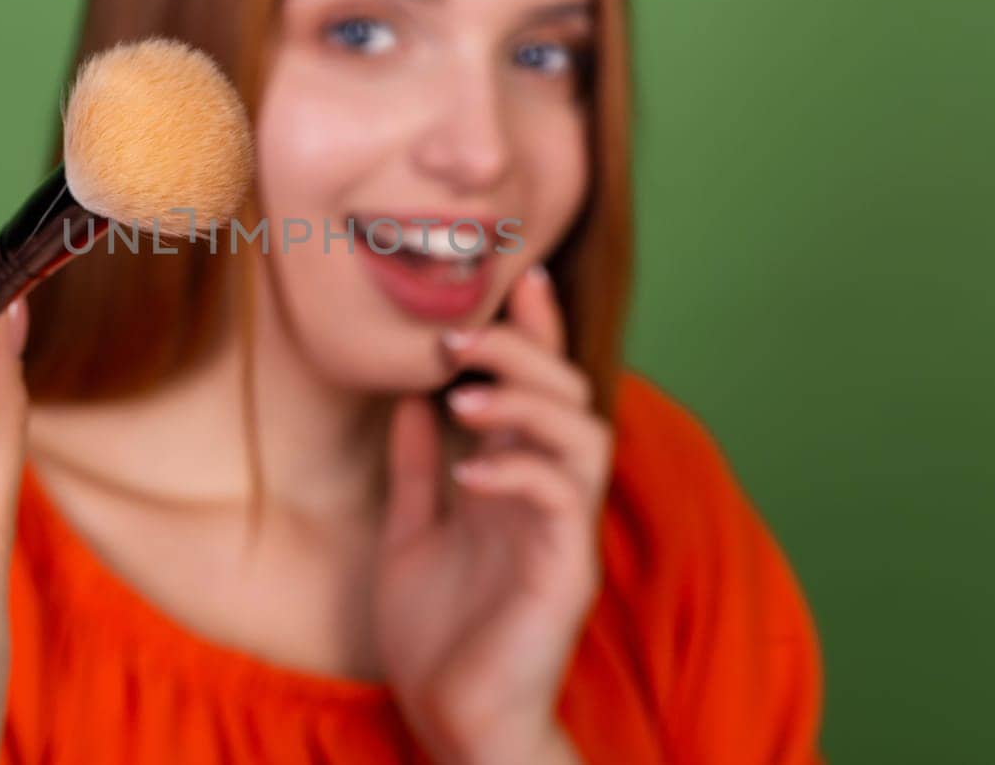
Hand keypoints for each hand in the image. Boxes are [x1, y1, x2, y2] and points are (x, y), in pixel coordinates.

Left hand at [375, 265, 612, 764]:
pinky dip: (518, 470)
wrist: (451, 719)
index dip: (535, 330)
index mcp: (517, 480)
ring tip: (462, 393)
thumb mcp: (410, 533)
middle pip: (569, 394)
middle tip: (456, 336)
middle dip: (523, 349)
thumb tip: (410, 400)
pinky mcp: (565, 572)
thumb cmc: (436, 635)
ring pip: (583, 435)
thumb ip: (418, 469)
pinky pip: (561, 500)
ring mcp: (563, 532)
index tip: (517, 275)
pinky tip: (469, 470)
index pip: (538, 387)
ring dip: (526, 402)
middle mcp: (551, 496)